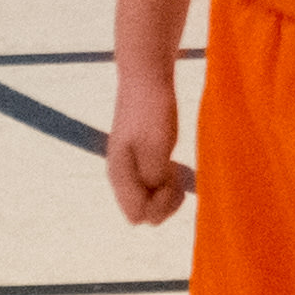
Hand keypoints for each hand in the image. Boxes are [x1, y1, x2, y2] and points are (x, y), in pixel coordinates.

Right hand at [103, 64, 192, 225]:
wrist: (146, 77)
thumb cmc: (152, 109)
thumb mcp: (157, 145)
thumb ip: (152, 178)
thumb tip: (149, 211)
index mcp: (119, 174)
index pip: (138, 216)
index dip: (160, 206)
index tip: (170, 178)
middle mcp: (120, 177)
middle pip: (143, 215)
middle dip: (165, 203)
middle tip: (175, 172)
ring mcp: (129, 171)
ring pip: (149, 204)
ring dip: (167, 194)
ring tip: (175, 167)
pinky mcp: (140, 163)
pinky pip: (153, 189)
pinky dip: (167, 183)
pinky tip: (173, 165)